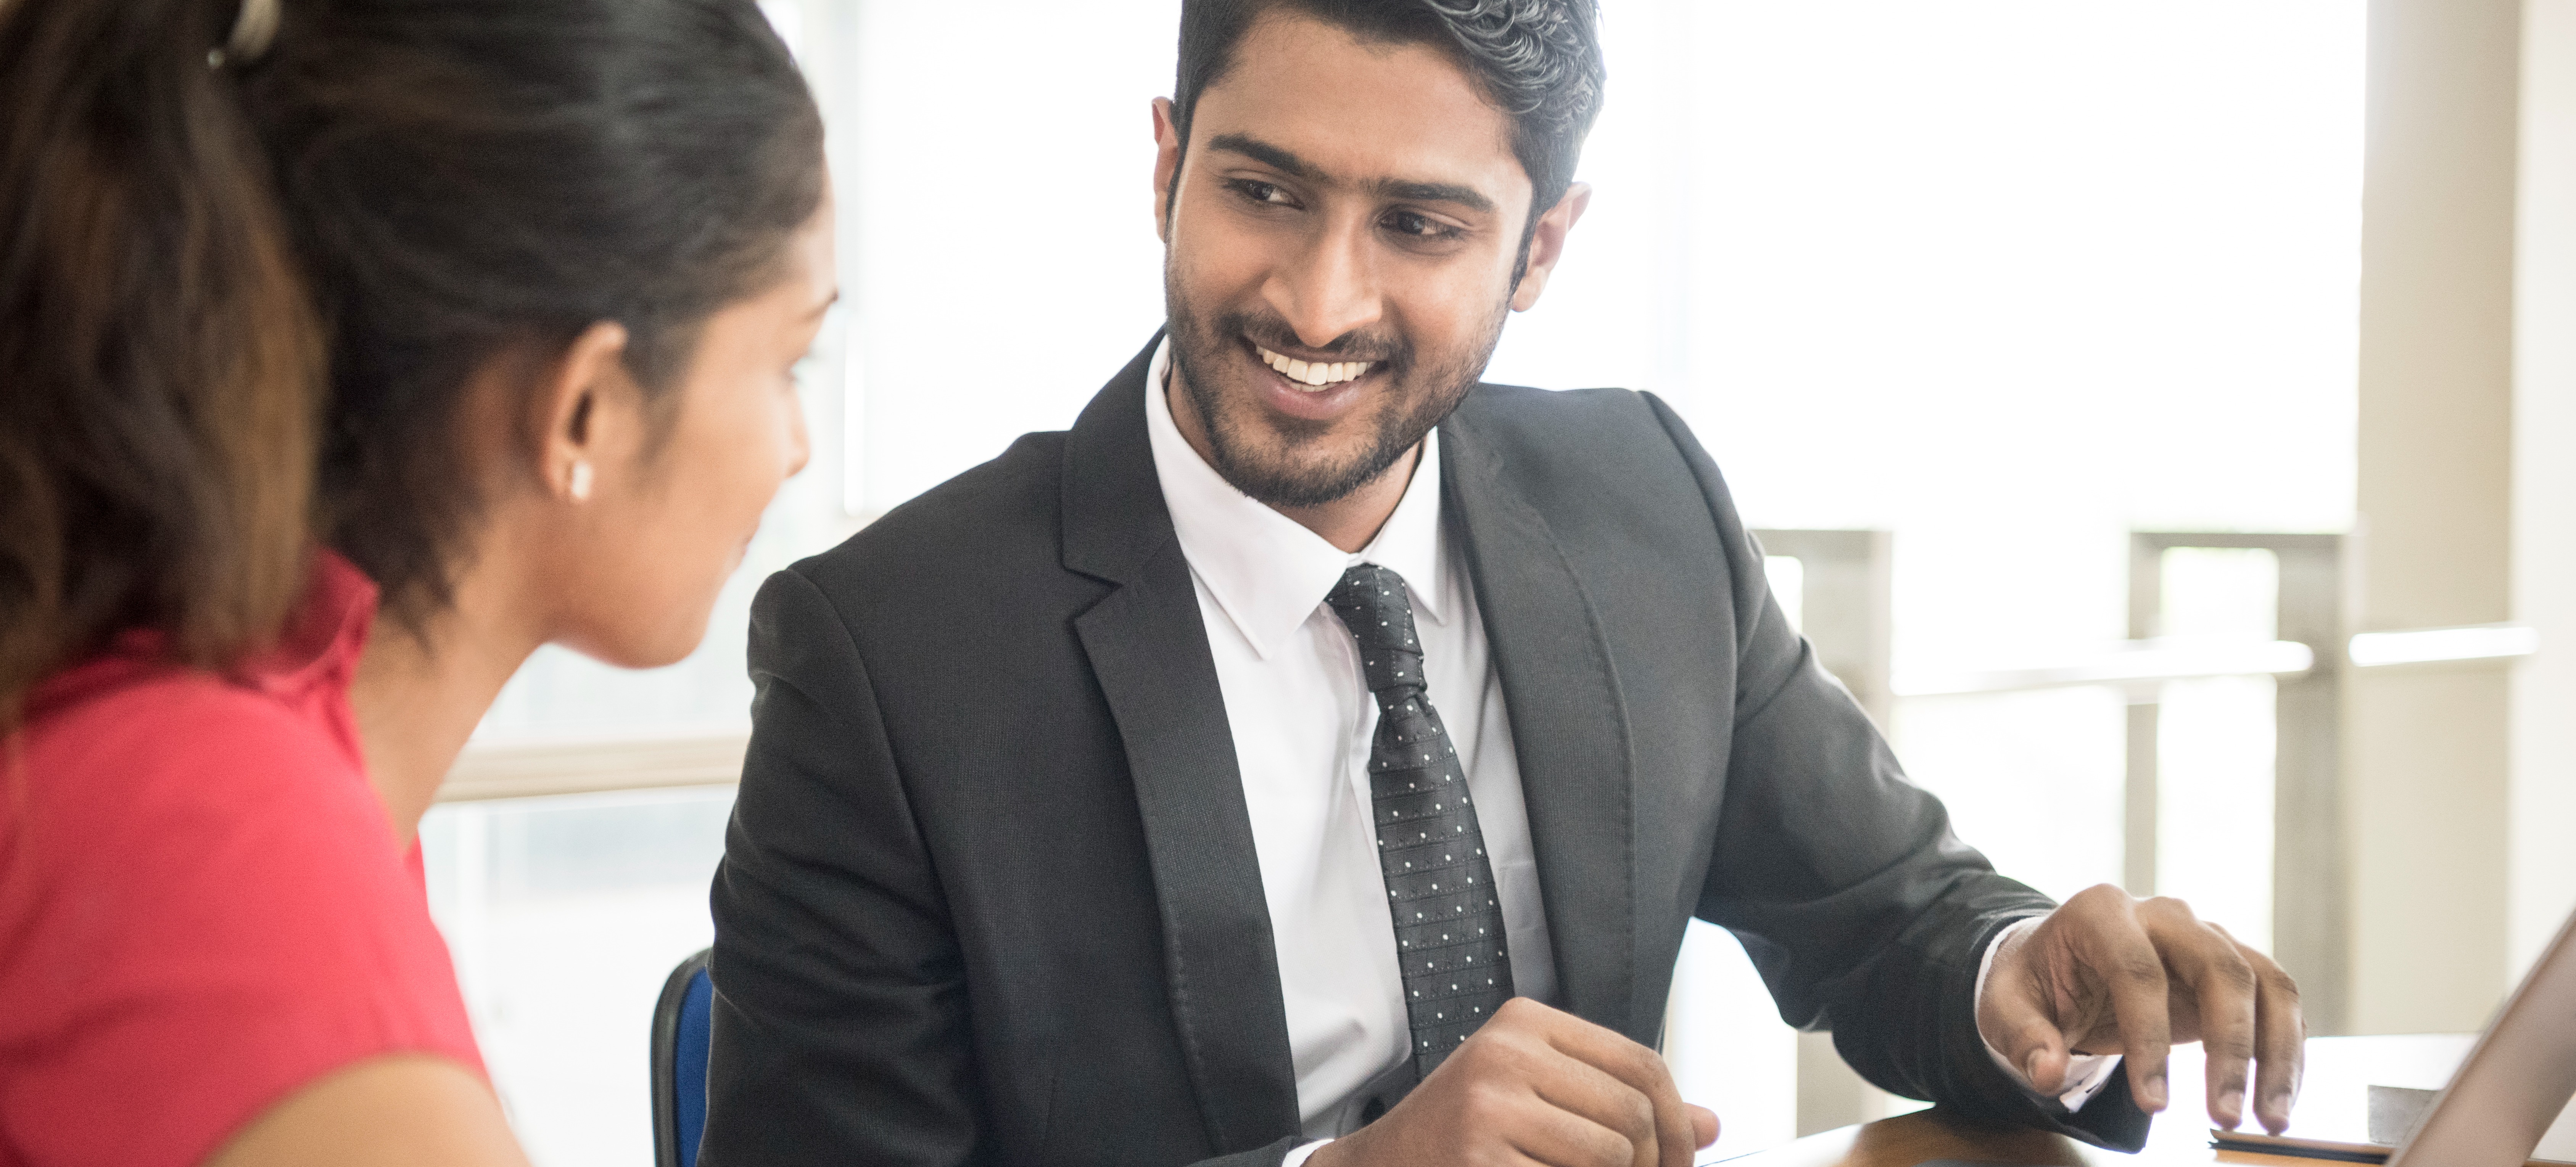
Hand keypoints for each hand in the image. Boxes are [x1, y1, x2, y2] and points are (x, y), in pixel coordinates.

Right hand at [1311, 998, 1719, 1166]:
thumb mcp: (1537, 1095)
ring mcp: (1489, 1103)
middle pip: (1634, 1113)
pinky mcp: (1479, 1154)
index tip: (1679, 1160)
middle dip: (1656, 1165)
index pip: (1641, 1062)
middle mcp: (1506, 1051)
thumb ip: (1619, 1102)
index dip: (1677, 1121)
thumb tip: (1710, 1123)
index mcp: (1525, 1022)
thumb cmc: (1460, 1134)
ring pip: (1612, 1155)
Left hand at [1978, 885, 2303, 1133]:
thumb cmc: (2036, 982)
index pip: (2137, 972)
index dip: (2148, 1040)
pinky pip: (2277, 1002)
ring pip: (2265, 983)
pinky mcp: (2235, 966)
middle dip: (2230, 1047)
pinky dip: (2285, 1051)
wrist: (2063, 961)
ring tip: (2270, 1121)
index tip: (2152, 1105)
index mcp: (2101, 912)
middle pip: (2220, 968)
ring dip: (2277, 1055)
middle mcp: (2164, 915)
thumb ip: (2024, 1037)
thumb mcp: (2007, 1004)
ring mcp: (2207, 937)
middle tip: (2225, 1118)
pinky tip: (2276, 1100)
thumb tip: (2047, 1074)